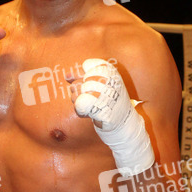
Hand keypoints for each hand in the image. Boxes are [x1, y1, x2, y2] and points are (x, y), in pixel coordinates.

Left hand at [70, 58, 153, 175]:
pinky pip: (81, 106)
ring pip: (79, 93)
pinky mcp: (103, 110)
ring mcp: (108, 96)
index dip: (81, 75)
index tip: (82, 82)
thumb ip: (83, 79)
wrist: (124, 125)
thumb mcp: (99, 87)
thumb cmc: (110, 105)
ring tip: (86, 105)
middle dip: (77, 90)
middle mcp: (112, 82)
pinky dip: (80, 111)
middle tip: (83, 97)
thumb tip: (67, 76)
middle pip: (81, 81)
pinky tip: (86, 114)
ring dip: (77, 101)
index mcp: (112, 73)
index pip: (89, 65)